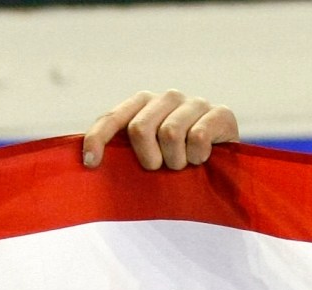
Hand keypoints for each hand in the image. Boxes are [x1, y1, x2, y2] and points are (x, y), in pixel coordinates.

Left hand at [82, 89, 237, 170]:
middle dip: (148, 159)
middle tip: (159, 169)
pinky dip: (197, 157)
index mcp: (142, 104)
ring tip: (183, 165)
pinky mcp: (221, 112)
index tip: (91, 164)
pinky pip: (198, 137)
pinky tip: (203, 159)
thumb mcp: (145, 159)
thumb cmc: (177, 167)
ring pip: (170, 133)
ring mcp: (194, 102)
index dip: (98, 139)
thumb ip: (119, 152)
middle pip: (140, 128)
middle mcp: (167, 97)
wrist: (225, 170)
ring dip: (175, 162)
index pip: (112, 118)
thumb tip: (86, 161)